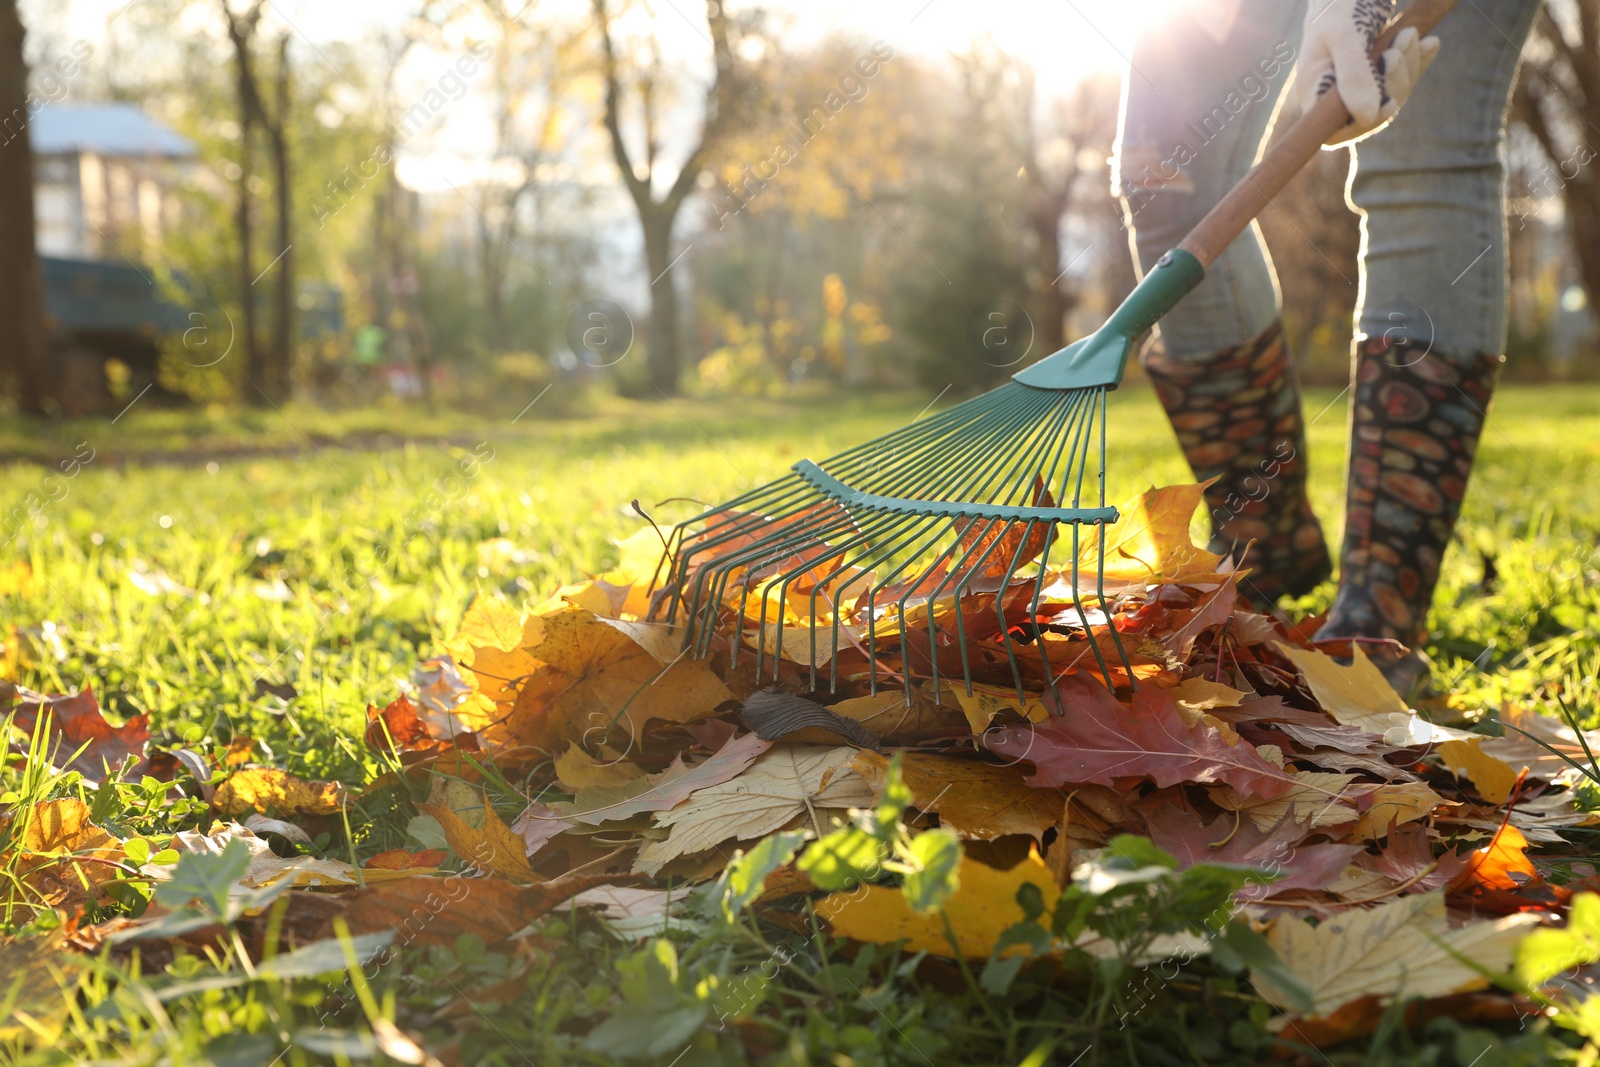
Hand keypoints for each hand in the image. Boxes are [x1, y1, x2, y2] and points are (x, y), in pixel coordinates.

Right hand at [1296, 0, 1440, 146]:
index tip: (1390, 101)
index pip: (1335, 130)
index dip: (1364, 124)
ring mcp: (1354, 80)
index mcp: (1314, 88)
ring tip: (1411, 34)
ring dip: (1409, 66)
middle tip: (1404, 41)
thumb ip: (1354, 75)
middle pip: (1369, 114)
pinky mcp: (1374, 67)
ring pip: (1389, 94)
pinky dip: (1418, 61)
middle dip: (1395, 83)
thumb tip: (1367, 117)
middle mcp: (1332, 90)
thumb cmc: (1340, 2)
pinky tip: (1430, 43)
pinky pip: (1400, 77)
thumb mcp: (1345, 34)